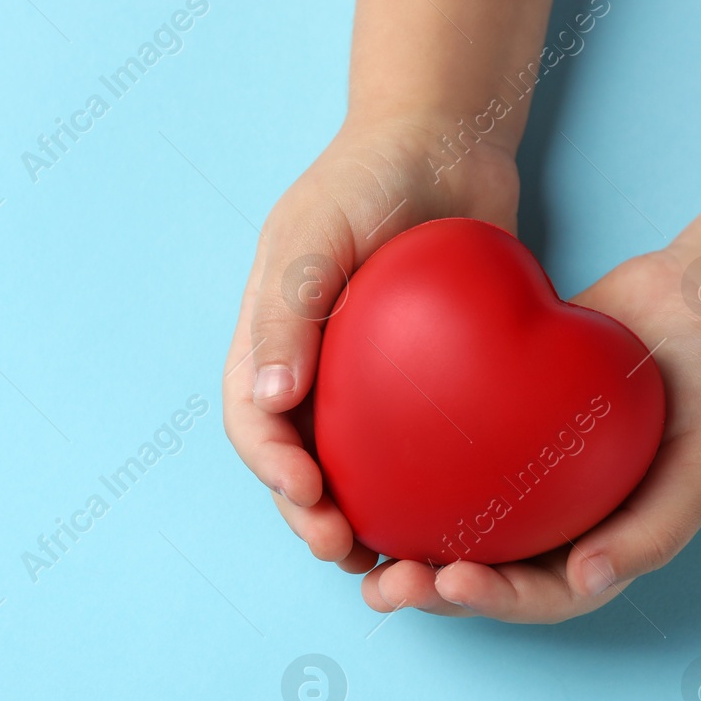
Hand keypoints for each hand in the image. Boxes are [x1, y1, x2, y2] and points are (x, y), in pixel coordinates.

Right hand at [222, 121, 519, 573]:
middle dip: (310, 516)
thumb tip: (267, 401)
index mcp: (270, 339)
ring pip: (349, 469)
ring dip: (357, 519)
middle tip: (347, 549)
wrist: (446, 141)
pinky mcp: (420, 384)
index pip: (252, 421)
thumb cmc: (368, 176)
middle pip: (294, 462)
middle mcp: (310, 369)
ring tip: (387, 559)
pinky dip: (418, 489)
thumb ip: (286, 312)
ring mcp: (364, 380)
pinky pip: (412, 448)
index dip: (271, 469)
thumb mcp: (312, 232)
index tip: (310, 497)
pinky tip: (448, 518)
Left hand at [361, 250, 700, 622]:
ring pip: (451, 526)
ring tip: (351, 547)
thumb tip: (587, 580)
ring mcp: (520, 481)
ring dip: (402, 547)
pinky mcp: (493, 430)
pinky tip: (356, 470)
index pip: (540, 595)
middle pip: (483, 574)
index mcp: (600, 548)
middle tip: (384, 584)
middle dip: (429, 590)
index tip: (450, 579)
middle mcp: (553, 525)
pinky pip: (442, 461)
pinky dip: (401, 475)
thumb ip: (656, 529)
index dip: (493, 600)